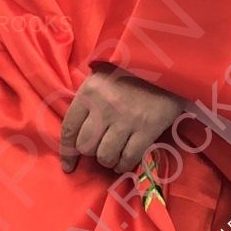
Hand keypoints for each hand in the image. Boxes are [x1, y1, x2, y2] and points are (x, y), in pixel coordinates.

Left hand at [60, 63, 183, 174]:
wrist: (163, 64)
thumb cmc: (128, 72)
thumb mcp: (100, 79)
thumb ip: (87, 102)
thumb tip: (76, 132)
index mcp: (89, 93)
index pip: (69, 128)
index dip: (67, 151)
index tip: (68, 165)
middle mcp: (104, 108)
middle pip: (86, 146)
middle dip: (90, 152)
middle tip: (98, 148)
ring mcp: (126, 120)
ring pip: (105, 156)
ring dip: (107, 160)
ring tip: (112, 156)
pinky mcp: (147, 129)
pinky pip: (129, 158)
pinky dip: (124, 165)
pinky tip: (123, 162)